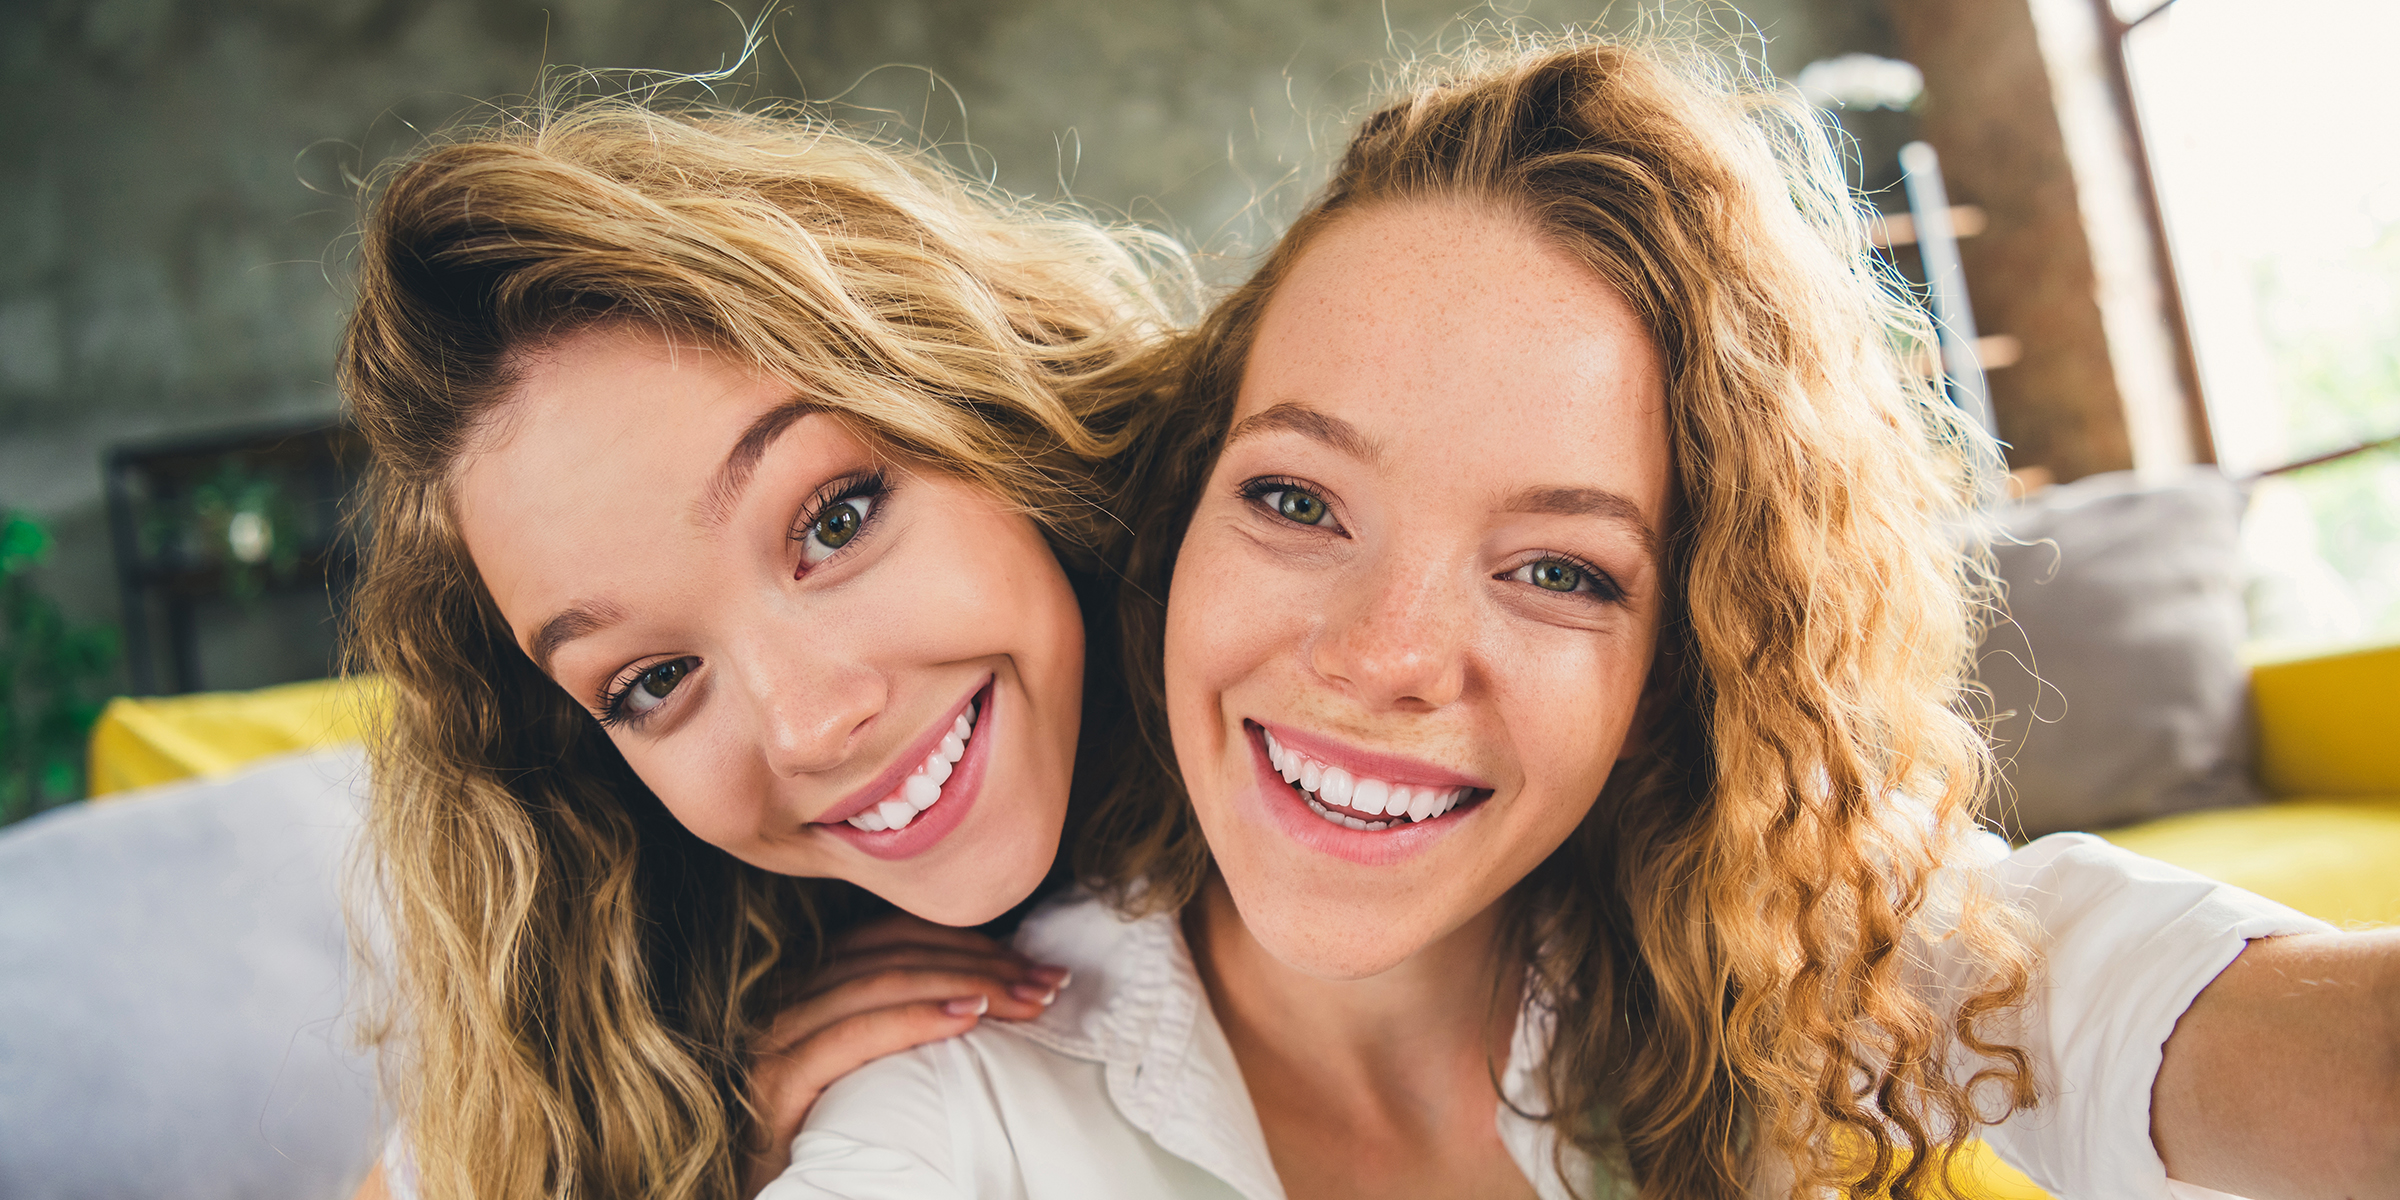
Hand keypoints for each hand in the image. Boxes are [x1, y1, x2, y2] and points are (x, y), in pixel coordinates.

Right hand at [739, 913, 1070, 1195]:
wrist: (799, 1198)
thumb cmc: (844, 1135)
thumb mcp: (886, 1066)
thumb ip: (917, 1017)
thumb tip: (1002, 987)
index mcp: (817, 983)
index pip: (898, 936)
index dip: (970, 943)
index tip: (1036, 965)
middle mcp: (792, 999)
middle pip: (896, 954)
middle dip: (981, 965)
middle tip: (1046, 985)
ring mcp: (780, 1039)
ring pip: (879, 983)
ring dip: (962, 984)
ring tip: (1021, 1002)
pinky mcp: (778, 1083)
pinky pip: (850, 1035)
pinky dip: (912, 1019)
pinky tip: (965, 1019)